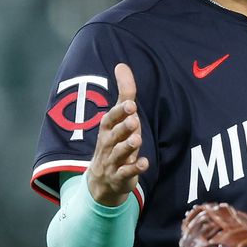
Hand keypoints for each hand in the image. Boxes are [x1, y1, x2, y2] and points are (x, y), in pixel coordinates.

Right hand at [85, 63, 148, 206]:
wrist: (102, 180)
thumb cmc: (114, 141)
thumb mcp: (119, 118)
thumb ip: (124, 93)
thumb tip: (121, 65)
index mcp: (107, 129)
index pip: (111, 118)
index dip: (119, 112)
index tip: (130, 104)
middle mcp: (108, 144)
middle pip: (114, 135)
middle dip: (123, 127)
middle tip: (134, 119)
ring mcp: (113, 161)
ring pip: (119, 153)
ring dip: (127, 146)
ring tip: (137, 139)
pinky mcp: (120, 176)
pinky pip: (126, 173)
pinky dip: (134, 168)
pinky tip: (144, 163)